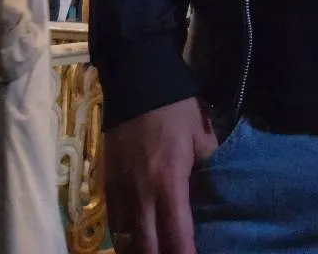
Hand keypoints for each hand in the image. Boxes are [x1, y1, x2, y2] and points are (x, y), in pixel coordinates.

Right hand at [104, 97, 216, 253]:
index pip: (177, 236)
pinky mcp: (106, 182)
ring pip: (125, 239)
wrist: (136, 80)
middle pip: (146, 248)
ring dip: (140, 250)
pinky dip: (124, 236)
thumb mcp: (201, 134)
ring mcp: (120, 190)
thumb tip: (210, 187)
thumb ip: (207, 165)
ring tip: (154, 251)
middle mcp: (141, 194)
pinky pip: (113, 222)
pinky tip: (134, 240)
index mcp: (169, 182)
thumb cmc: (175, 106)